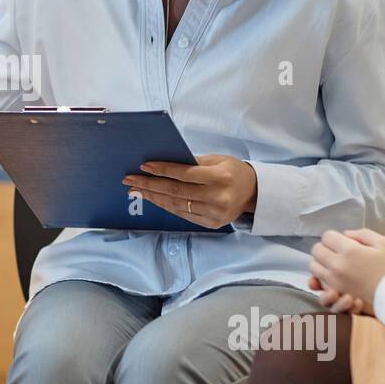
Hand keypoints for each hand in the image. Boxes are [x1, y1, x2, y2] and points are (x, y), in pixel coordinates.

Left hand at [121, 154, 257, 228]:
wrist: (254, 192)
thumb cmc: (233, 171)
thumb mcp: (218, 159)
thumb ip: (193, 162)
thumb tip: (163, 163)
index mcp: (220, 177)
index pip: (183, 174)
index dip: (162, 170)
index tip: (143, 166)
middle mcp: (217, 197)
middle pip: (175, 191)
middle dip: (149, 185)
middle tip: (130, 180)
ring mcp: (214, 213)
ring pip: (176, 205)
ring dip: (153, 197)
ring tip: (137, 190)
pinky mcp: (211, 223)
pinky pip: (183, 214)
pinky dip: (166, 206)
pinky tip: (154, 199)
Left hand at [307, 228, 384, 312]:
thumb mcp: (383, 243)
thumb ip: (361, 233)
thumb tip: (345, 235)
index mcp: (349, 250)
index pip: (327, 236)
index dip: (335, 237)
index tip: (344, 242)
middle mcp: (337, 265)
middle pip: (316, 250)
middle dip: (325, 247)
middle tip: (338, 251)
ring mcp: (334, 281)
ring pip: (313, 266)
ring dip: (321, 262)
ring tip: (335, 263)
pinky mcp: (335, 294)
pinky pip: (318, 282)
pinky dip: (321, 277)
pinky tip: (333, 275)